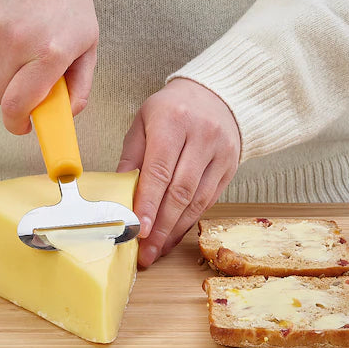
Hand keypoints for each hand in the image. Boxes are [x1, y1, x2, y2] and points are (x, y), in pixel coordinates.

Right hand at [0, 0, 97, 133]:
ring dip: (1, 65)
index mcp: (52, 52)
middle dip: (11, 93)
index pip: (19, 105)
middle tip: (26, 77)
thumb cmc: (67, 0)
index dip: (17, 122)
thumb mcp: (87, 40)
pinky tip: (5, 22)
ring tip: (20, 37)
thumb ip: (79, 84)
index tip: (21, 125)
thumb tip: (65, 115)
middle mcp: (18, 42)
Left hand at [117, 78, 239, 267]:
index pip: (160, 169)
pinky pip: (209, 200)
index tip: (139, 229)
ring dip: (175, 230)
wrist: (215, 96)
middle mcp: (201, 136)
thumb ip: (131, 157)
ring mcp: (220, 152)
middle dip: (161, 226)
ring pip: (197, 200)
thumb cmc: (171, 110)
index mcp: (173, 121)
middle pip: (180, 190)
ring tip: (157, 250)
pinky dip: (189, 222)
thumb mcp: (143, 122)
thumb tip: (118, 194)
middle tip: (145, 251)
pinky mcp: (230, 167)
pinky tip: (173, 235)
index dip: (149, 203)